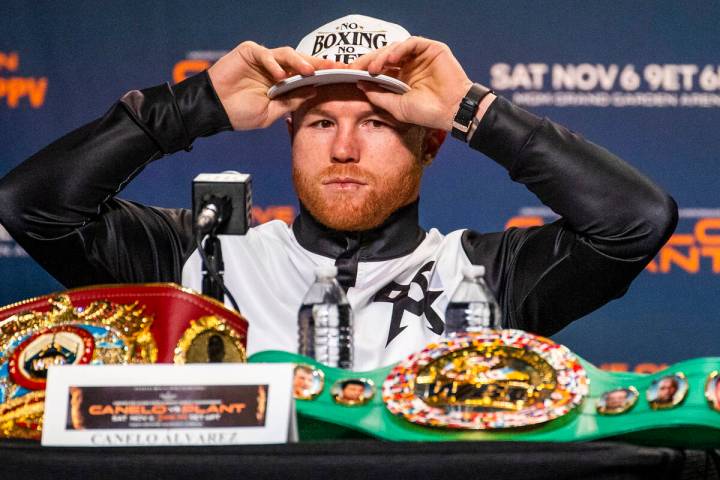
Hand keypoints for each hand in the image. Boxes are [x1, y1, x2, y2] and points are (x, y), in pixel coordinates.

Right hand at [207, 42, 336, 129]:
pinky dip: (273, 63)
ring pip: (286, 54)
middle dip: (319, 64)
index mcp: (283, 82)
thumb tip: (315, 91)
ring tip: (309, 72)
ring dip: (299, 62)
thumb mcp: (272, 112)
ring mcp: (263, 59)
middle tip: (335, 68)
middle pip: (301, 62)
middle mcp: (275, 68)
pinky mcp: (249, 52)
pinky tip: (279, 75)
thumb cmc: (240, 114)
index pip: (307, 75)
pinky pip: (265, 53)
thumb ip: (292, 100)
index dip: (324, 74)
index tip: (343, 76)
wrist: (215, 110)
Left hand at [350, 37, 473, 130]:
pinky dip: (399, 48)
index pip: (379, 69)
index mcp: (401, 79)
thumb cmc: (426, 113)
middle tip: (356, 68)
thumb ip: (378, 95)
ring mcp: (420, 57)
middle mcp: (410, 66)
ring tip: (373, 68)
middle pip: (384, 56)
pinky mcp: (432, 49)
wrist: (451, 112)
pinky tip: (391, 58)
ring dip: (382, 55)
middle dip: (368, 60)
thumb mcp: (396, 106)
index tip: (349, 73)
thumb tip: (359, 83)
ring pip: (395, 48)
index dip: (364, 69)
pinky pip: (412, 43)